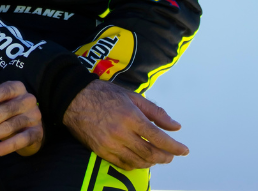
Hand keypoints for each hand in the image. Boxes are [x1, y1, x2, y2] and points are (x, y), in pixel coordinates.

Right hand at [62, 80, 187, 170]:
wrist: (74, 99)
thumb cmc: (104, 94)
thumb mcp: (132, 96)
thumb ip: (156, 112)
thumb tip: (175, 127)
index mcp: (131, 117)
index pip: (159, 138)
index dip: (174, 147)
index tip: (184, 150)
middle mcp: (121, 133)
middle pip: (150, 153)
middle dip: (165, 157)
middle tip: (172, 156)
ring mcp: (110, 144)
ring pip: (138, 161)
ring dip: (152, 162)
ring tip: (158, 158)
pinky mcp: (101, 151)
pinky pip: (123, 164)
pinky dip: (136, 165)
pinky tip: (141, 160)